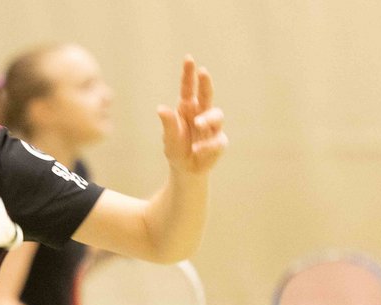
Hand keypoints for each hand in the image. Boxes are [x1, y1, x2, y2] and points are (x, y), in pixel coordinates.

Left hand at [156, 56, 226, 175]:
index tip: (188, 58)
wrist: (186, 170)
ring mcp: (212, 127)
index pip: (188, 88)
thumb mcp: (169, 137)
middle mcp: (201, 113)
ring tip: (198, 124)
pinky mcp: (219, 142)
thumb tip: (161, 109)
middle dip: (205, 82)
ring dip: (207, 118)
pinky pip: (217, 140)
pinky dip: (207, 145)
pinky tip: (197, 150)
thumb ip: (167, 123)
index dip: (189, 74)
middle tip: (203, 71)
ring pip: (216, 115)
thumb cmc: (176, 149)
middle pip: (207, 94)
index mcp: (187, 108)